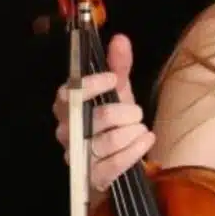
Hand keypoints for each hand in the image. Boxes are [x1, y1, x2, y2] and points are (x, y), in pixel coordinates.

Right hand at [52, 33, 155, 190]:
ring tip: (138, 129)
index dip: (92, 84)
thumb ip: (118, 66)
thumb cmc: (114, 121)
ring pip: (111, 139)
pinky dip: (137, 148)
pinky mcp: (92, 176)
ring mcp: (78, 155)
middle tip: (135, 113)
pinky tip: (146, 139)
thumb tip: (120, 39)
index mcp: (68, 107)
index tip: (113, 79)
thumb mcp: (118, 92)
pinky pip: (116, 163)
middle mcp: (68, 131)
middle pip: (100, 116)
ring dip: (134, 131)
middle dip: (127, 112)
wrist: (118, 158)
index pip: (69, 94)